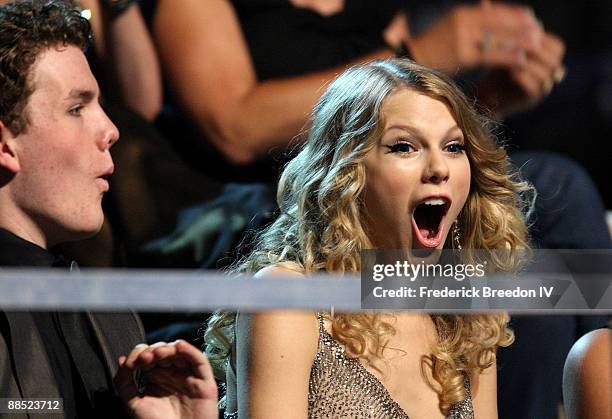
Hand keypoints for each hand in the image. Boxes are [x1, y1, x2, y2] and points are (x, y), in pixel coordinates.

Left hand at [114, 340, 218, 418]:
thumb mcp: (133, 403)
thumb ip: (124, 382)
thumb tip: (123, 360)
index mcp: (157, 380)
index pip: (150, 357)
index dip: (142, 354)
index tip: (135, 360)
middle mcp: (173, 376)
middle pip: (165, 352)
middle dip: (154, 350)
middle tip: (145, 358)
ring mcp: (188, 377)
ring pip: (182, 353)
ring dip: (169, 348)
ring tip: (158, 353)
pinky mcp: (203, 381)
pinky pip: (199, 361)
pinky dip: (190, 350)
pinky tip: (178, 347)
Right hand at [410, 1, 541, 73]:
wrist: (413, 61)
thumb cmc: (435, 46)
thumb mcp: (452, 25)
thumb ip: (472, 17)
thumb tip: (490, 7)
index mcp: (462, 13)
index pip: (495, 11)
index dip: (515, 14)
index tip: (532, 18)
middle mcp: (463, 23)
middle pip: (500, 23)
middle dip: (521, 27)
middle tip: (539, 32)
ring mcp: (463, 39)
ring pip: (498, 39)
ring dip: (519, 42)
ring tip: (535, 46)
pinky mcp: (463, 56)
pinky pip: (491, 56)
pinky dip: (508, 57)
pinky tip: (520, 60)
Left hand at [477, 31, 565, 116]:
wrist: (485, 95)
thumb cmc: (495, 69)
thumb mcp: (504, 48)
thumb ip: (507, 32)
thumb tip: (492, 6)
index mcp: (546, 60)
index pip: (557, 47)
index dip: (542, 39)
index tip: (524, 36)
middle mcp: (548, 74)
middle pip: (555, 60)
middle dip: (536, 51)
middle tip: (518, 47)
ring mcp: (542, 88)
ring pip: (546, 74)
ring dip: (529, 64)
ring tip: (512, 59)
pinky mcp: (531, 100)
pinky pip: (536, 88)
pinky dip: (524, 77)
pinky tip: (511, 72)